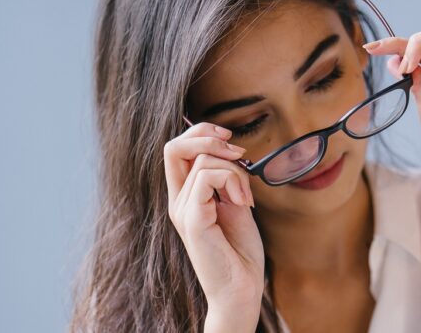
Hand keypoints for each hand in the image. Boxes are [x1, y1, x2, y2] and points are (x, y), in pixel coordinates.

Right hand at [163, 123, 263, 331]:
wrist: (242, 288)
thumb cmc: (240, 251)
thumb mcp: (236, 203)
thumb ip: (229, 178)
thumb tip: (231, 148)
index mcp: (185, 195)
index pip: (178, 148)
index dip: (202, 132)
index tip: (231, 139)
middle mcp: (178, 200)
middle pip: (174, 146)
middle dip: (209, 136)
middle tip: (239, 153)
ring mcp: (182, 210)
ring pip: (202, 160)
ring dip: (235, 170)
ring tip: (246, 197)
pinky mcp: (193, 220)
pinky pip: (207, 177)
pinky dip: (232, 180)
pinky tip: (243, 202)